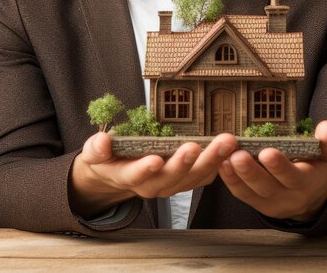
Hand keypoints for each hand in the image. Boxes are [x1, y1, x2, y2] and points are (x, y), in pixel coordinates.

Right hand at [69, 131, 236, 218]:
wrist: (116, 173)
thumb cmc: (107, 158)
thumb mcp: (94, 152)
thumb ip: (97, 148)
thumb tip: (102, 141)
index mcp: (130, 176)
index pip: (138, 175)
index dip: (146, 169)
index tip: (155, 160)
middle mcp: (154, 184)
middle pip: (173, 177)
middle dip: (187, 163)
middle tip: (198, 146)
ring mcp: (172, 184)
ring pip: (194, 177)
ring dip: (212, 161)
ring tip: (226, 143)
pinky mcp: (186, 179)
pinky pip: (205, 176)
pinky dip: (219, 164)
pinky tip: (232, 150)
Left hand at [218, 120, 326, 220]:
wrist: (312, 194)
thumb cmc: (319, 166)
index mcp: (307, 183)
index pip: (293, 177)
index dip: (280, 166)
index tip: (267, 152)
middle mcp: (288, 196)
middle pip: (267, 187)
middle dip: (251, 172)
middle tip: (238, 155)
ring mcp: (270, 202)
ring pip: (250, 193)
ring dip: (236, 176)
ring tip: (225, 159)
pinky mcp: (256, 202)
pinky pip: (241, 194)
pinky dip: (229, 180)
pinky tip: (221, 164)